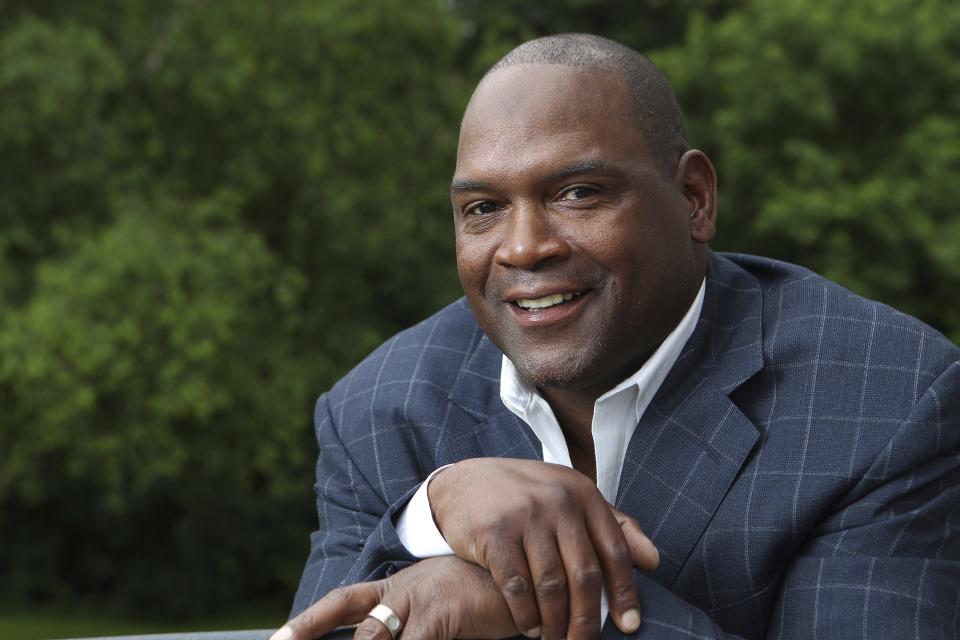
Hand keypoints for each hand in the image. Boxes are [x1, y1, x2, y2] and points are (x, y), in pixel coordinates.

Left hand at [275, 556, 518, 639]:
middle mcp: (403, 592)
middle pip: (358, 628)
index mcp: (398, 587)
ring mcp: (421, 602)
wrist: (521, 572)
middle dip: (319, 638)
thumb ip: (412, 625)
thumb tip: (383, 635)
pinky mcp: (443, 615)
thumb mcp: (440, 607)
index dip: (309, 622)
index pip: (343, 602)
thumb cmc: (482, 594)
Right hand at [429, 458, 659, 638]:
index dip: (625, 593)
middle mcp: (557, 501)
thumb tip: (654, 562)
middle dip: (588, 619)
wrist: (462, 483)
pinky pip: (517, 586)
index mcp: (582, 493)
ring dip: (556, 623)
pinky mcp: (494, 532)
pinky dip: (526, 615)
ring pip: (552, 586)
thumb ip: (612, 526)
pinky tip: (530, 628)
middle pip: (585, 574)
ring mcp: (524, 515)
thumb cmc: (524, 496)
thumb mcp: (569, 499)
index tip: (629, 626)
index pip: (615, 550)